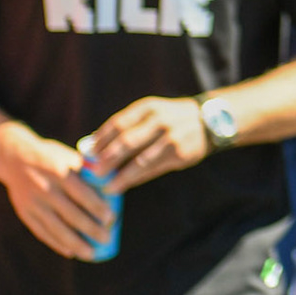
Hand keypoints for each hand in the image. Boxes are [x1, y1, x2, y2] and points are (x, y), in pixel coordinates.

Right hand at [0, 121, 110, 260]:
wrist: (15, 157)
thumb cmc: (53, 157)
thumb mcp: (69, 157)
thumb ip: (88, 172)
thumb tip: (115, 188)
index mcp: (60, 172)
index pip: (82, 193)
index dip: (97, 208)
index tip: (112, 219)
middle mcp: (45, 189)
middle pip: (71, 214)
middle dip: (90, 229)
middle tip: (107, 239)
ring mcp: (33, 203)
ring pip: (56, 228)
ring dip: (75, 243)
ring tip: (91, 254)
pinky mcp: (25, 213)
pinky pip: (42, 232)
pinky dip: (57, 243)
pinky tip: (70, 252)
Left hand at [88, 96, 211, 193]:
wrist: (207, 121)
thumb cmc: (169, 119)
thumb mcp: (151, 113)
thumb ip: (127, 127)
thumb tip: (94, 147)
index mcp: (148, 108)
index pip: (118, 123)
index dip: (101, 140)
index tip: (89, 153)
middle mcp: (159, 120)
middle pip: (126, 142)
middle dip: (107, 159)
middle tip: (94, 172)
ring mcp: (171, 137)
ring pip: (140, 161)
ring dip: (121, 176)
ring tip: (108, 186)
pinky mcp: (179, 154)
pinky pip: (153, 169)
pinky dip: (137, 178)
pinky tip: (126, 184)